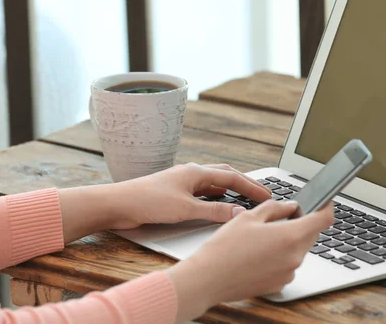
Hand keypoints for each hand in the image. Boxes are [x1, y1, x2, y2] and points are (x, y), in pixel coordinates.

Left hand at [107, 163, 271, 228]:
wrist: (118, 204)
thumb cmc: (148, 201)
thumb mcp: (186, 209)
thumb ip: (214, 212)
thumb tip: (239, 213)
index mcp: (196, 172)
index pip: (231, 177)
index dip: (251, 186)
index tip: (267, 195)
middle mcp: (191, 173)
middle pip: (225, 175)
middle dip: (244, 184)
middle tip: (261, 194)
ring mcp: (182, 182)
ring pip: (213, 183)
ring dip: (230, 189)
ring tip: (245, 198)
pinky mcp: (174, 193)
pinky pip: (202, 191)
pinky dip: (216, 196)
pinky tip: (218, 204)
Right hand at [167, 200, 333, 321]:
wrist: (209, 278)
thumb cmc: (225, 248)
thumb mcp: (249, 217)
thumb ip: (275, 208)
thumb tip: (290, 206)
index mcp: (291, 236)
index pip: (323, 219)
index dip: (326, 207)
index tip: (323, 202)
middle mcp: (295, 256)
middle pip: (312, 234)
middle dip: (303, 223)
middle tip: (283, 216)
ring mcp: (289, 272)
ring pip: (299, 250)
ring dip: (290, 240)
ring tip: (262, 237)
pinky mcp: (280, 284)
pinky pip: (288, 264)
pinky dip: (281, 256)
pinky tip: (259, 253)